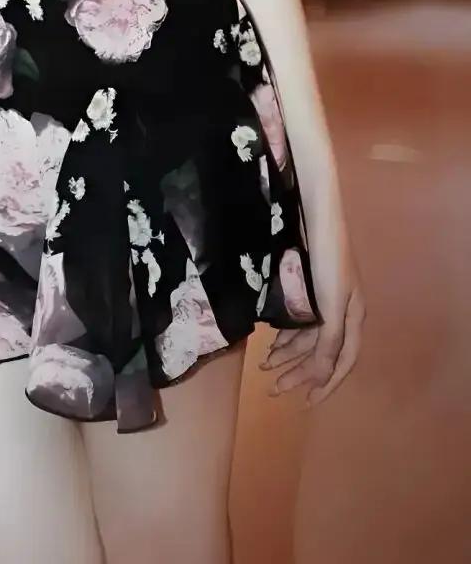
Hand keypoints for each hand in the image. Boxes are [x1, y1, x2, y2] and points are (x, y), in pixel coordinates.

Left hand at [260, 192, 365, 406]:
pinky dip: (283, 334)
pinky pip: (296, 320)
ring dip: (287, 354)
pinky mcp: (305, 287)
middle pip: (321, 352)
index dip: (327, 383)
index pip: (342, 361)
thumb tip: (322, 378)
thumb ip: (328, 341)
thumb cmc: (325, 258)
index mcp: (353, 317)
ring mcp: (322, 299)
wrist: (313, 212)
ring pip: (306, 337)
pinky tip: (269, 342)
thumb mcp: (331, 303)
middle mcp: (340, 312)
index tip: (307, 403)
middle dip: (298, 372)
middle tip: (273, 389)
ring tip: (264, 367)